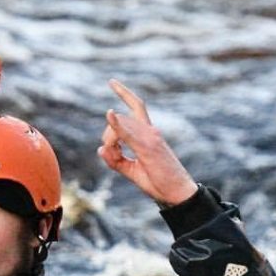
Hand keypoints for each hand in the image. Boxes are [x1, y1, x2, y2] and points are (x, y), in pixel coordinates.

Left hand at [97, 79, 197, 206]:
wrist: (176, 193)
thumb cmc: (158, 183)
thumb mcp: (132, 172)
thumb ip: (116, 161)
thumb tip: (100, 149)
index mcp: (148, 134)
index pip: (136, 106)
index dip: (124, 92)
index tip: (112, 82)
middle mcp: (150, 131)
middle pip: (120, 119)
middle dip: (108, 136)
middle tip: (112, 156)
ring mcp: (151, 137)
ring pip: (120, 126)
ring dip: (111, 142)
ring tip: (117, 159)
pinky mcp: (149, 147)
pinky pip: (129, 133)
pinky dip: (118, 125)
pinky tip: (109, 115)